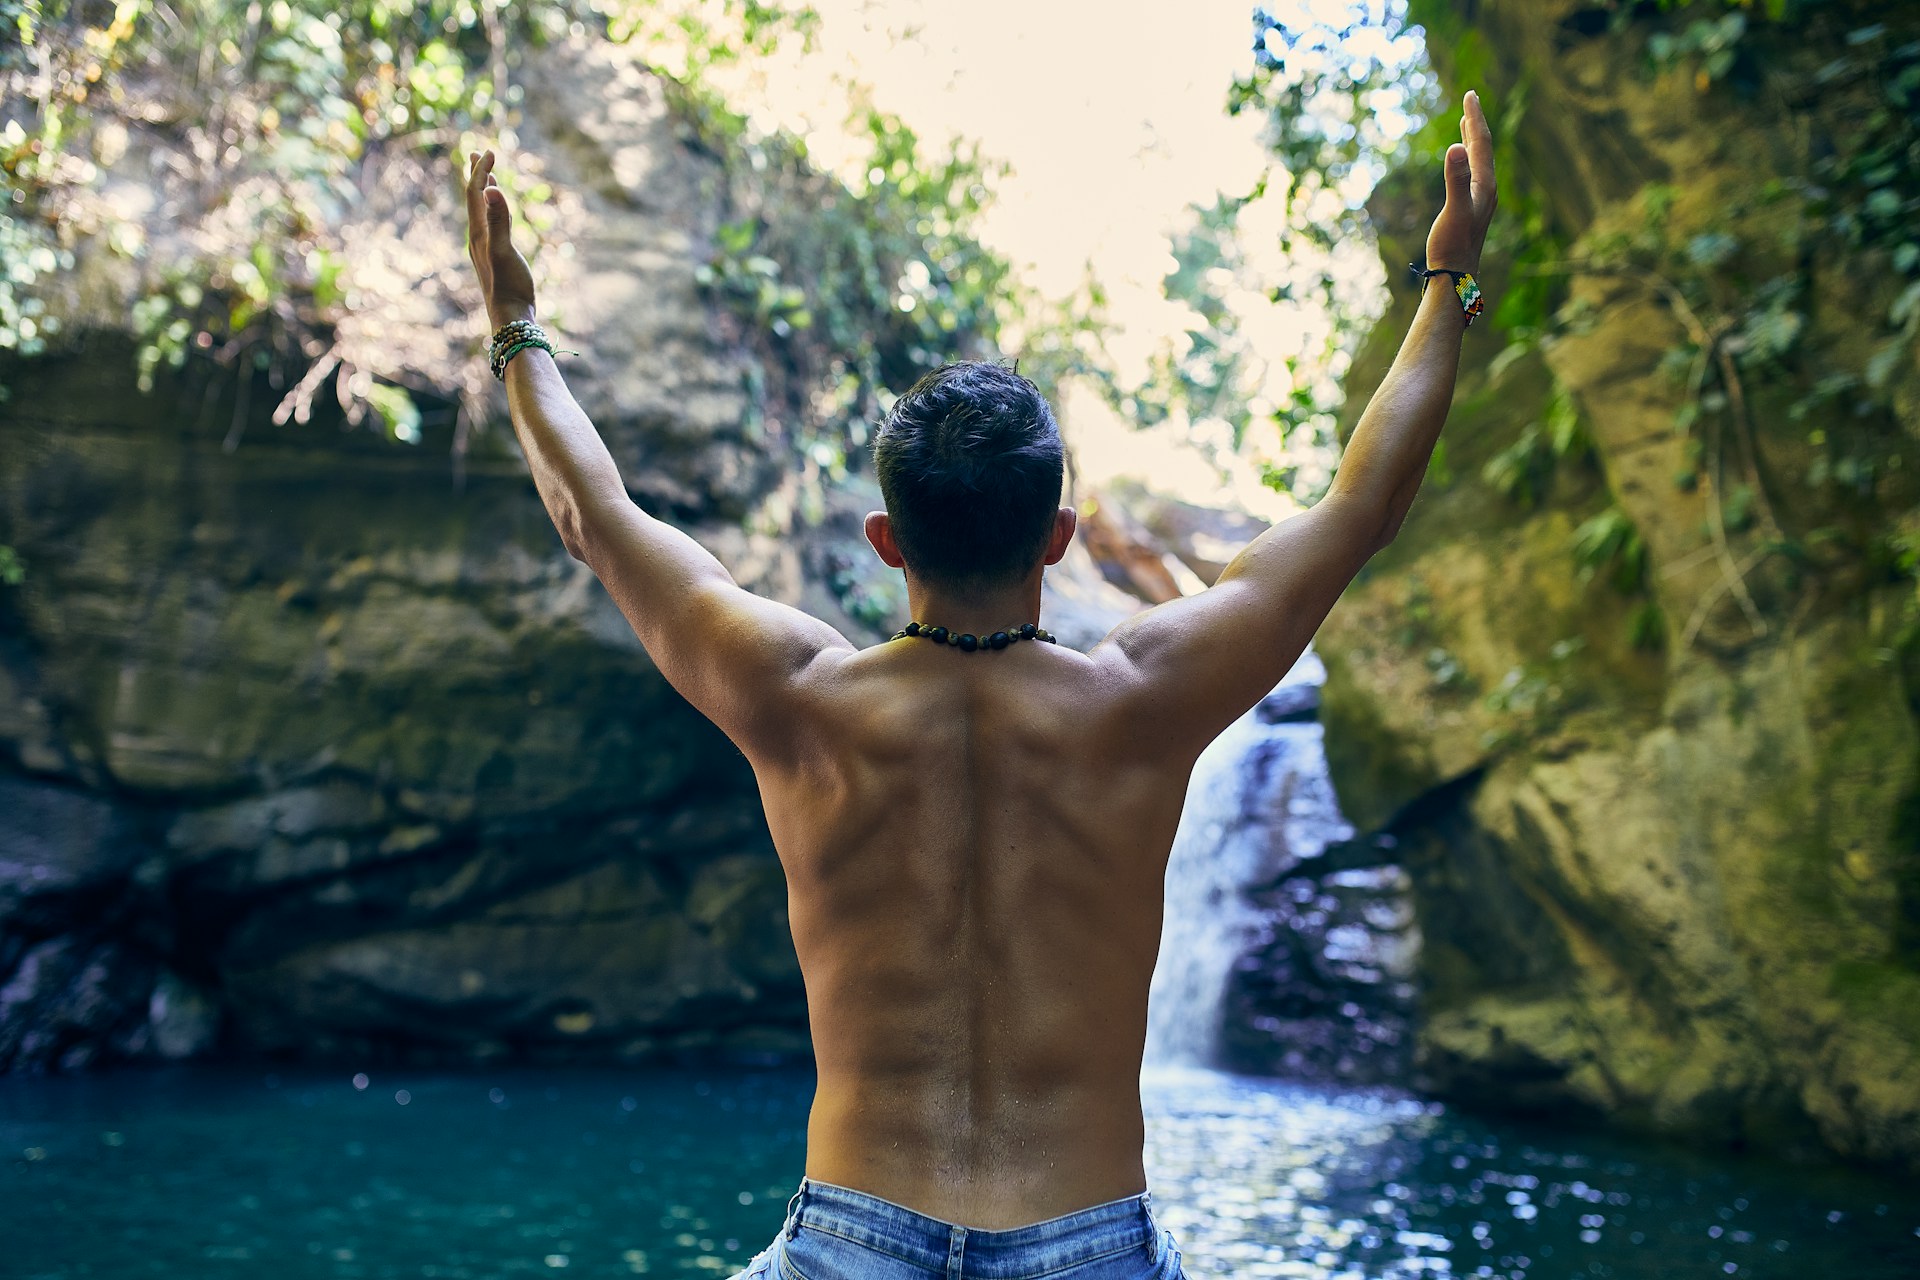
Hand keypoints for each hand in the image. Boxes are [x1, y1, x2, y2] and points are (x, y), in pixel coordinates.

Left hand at [464, 148, 537, 328]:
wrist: (511, 318)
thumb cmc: (508, 286)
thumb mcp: (504, 251)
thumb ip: (499, 220)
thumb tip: (492, 189)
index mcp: (478, 233)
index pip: (475, 194)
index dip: (481, 171)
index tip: (490, 152)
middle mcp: (478, 238)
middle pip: (474, 200)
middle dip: (476, 176)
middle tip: (477, 153)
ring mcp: (487, 248)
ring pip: (483, 212)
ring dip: (485, 192)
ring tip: (489, 177)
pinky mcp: (497, 257)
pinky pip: (494, 226)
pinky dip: (496, 211)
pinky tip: (501, 212)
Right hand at [1424, 90, 1496, 274]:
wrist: (1456, 277)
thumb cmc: (1452, 245)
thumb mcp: (1453, 210)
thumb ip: (1455, 179)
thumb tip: (1457, 147)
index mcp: (1484, 184)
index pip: (1481, 143)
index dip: (1474, 118)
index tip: (1470, 94)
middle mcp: (1486, 189)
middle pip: (1484, 148)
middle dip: (1476, 122)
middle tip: (1471, 99)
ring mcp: (1480, 199)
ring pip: (1479, 161)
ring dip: (1473, 139)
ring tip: (1468, 123)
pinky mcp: (1471, 208)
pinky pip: (1472, 174)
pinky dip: (1468, 159)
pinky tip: (1462, 161)